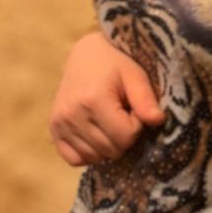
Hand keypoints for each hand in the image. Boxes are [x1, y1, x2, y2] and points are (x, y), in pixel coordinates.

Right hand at [49, 32, 164, 166]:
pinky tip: (96, 134)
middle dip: (123, 135)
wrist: (87, 53)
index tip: (134, 109)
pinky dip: (89, 152)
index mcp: (93, 100)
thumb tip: (158, 121)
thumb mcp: (135, 74)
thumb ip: (145, 99)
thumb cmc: (116, 61)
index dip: (136, 125)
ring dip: (108, 143)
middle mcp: (72, 115)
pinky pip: (74, 159)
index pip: (125, 137)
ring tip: (109, 119)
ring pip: (94, 157)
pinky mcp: (53, 129)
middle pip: (111, 150)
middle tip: (122, 113)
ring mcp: (59, 124)